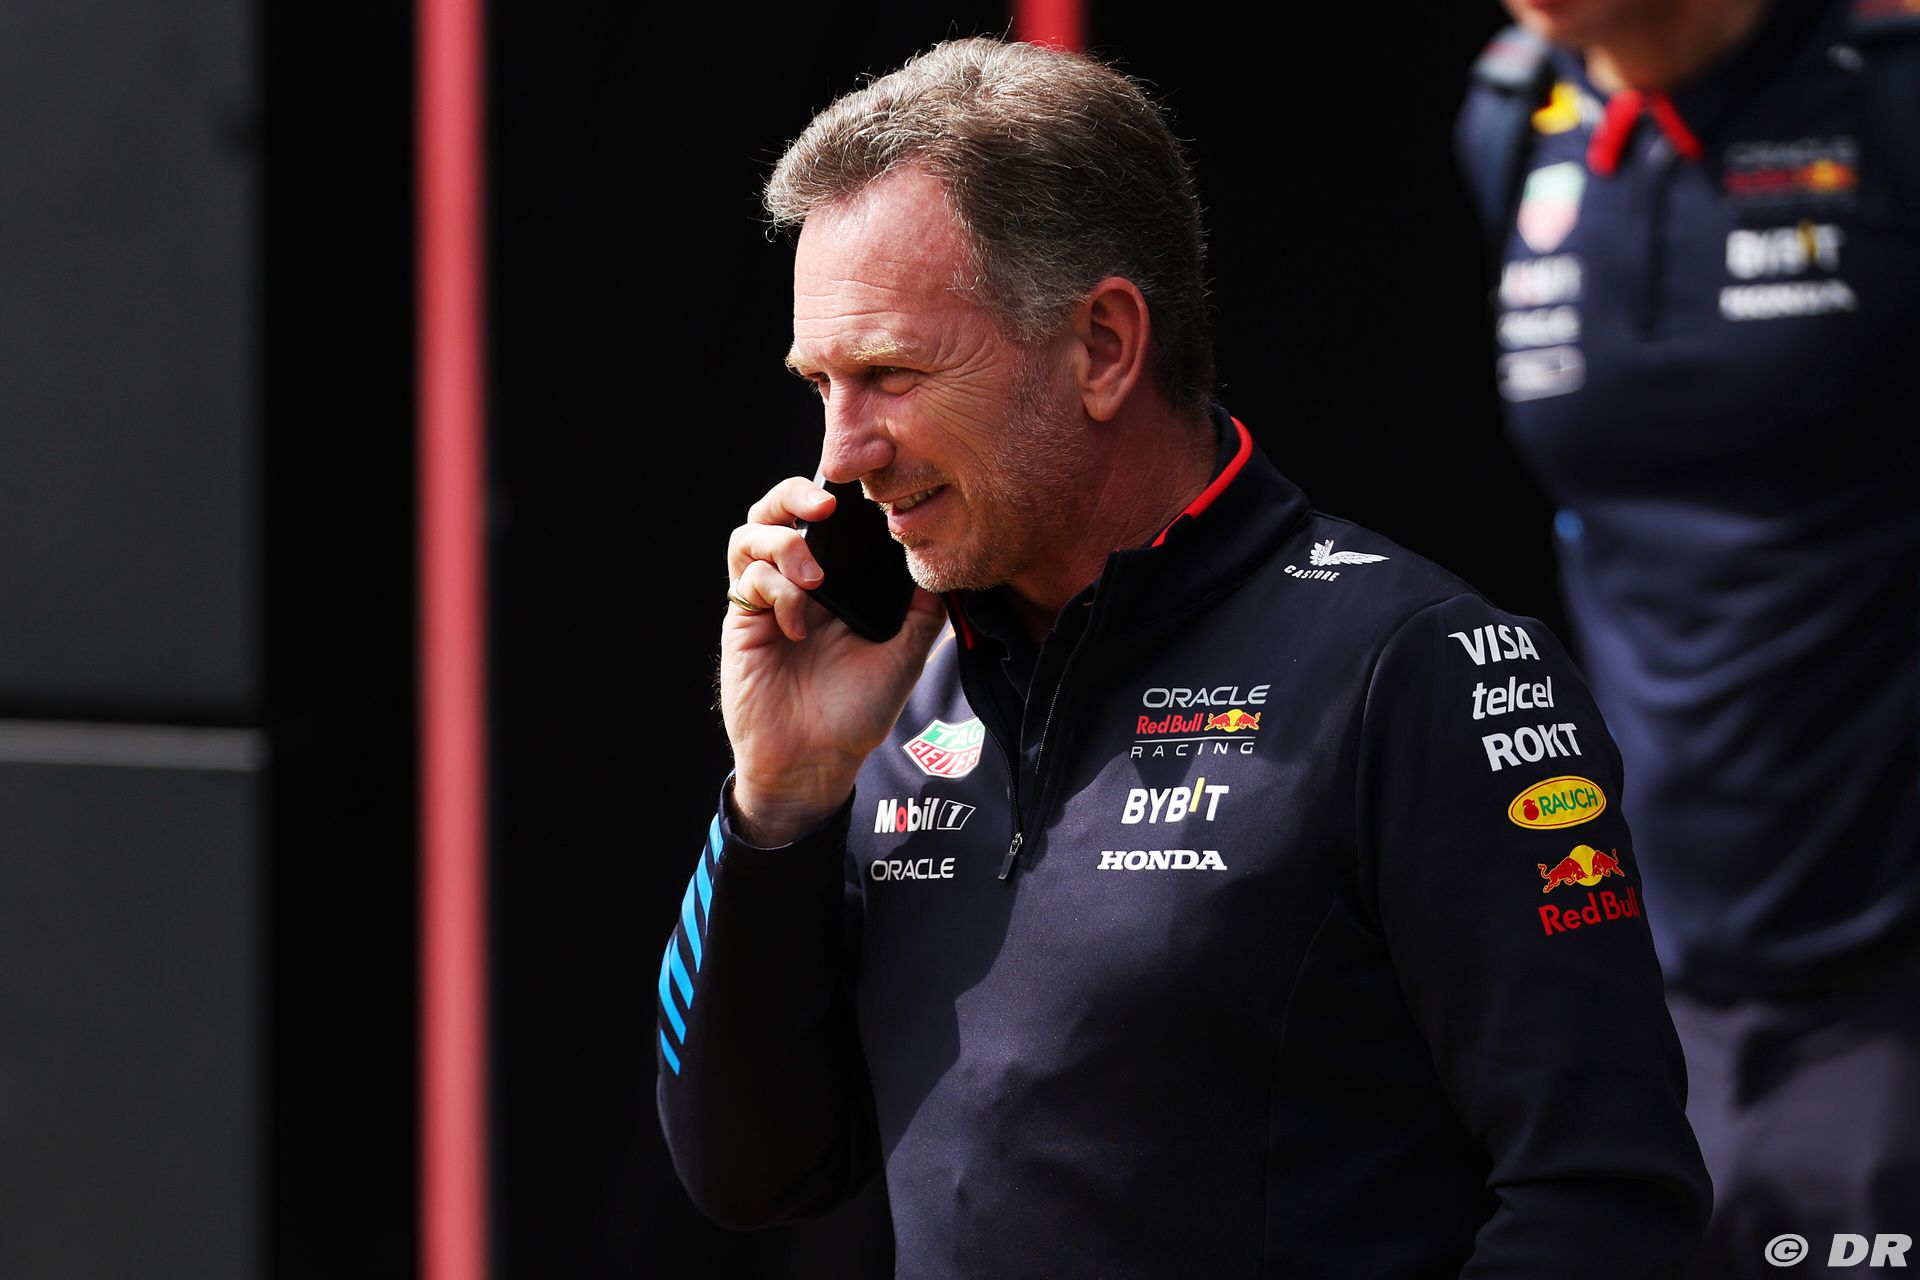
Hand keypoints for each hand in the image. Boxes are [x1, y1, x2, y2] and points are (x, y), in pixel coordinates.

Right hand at [720, 477, 946, 844]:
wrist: (814, 762)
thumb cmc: (855, 714)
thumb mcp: (903, 660)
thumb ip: (922, 614)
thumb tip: (943, 570)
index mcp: (835, 585)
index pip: (826, 521)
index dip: (836, 494)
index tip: (864, 487)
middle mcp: (796, 584)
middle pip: (776, 509)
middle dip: (795, 493)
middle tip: (827, 504)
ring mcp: (765, 600)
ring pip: (750, 534)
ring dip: (783, 542)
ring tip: (813, 576)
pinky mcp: (742, 622)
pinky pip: (745, 579)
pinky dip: (774, 588)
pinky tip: (797, 623)